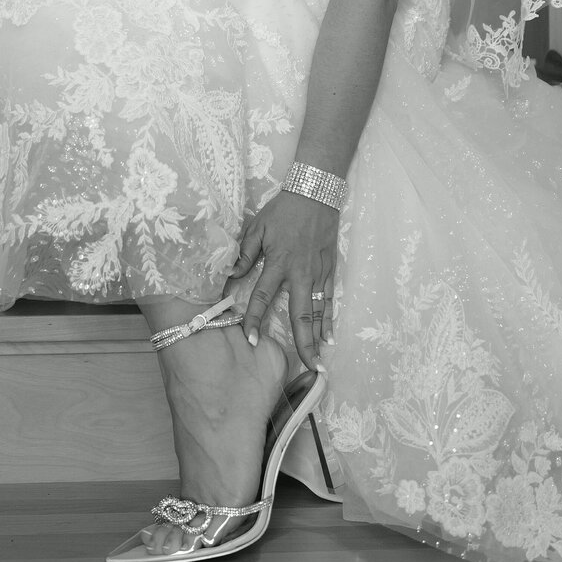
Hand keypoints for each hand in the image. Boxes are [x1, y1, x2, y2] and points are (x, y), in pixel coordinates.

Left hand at [229, 189, 337, 368]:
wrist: (315, 193)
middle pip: (301, 315)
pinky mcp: (329, 269)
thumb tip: (230, 275)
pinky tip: (329, 336)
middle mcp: (299, 273)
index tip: (250, 339)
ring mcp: (317, 273)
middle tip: (306, 368)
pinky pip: (330, 299)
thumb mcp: (258, 227)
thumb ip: (245, 253)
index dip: (255, 319)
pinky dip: (330, 319)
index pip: (263, 297)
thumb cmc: (283, 210)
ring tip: (318, 361)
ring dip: (318, 337)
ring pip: (318, 311)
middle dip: (304, 344)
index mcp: (278, 263)